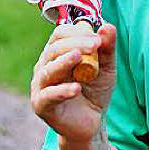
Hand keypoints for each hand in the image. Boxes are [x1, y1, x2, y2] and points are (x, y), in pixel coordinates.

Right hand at [30, 21, 116, 143]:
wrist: (91, 123)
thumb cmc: (95, 90)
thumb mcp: (106, 67)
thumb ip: (107, 48)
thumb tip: (107, 26)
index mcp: (57, 53)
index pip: (60, 34)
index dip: (78, 32)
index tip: (97, 37)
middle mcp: (45, 66)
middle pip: (54, 48)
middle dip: (76, 44)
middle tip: (95, 45)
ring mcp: (41, 85)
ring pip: (48, 70)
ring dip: (64, 62)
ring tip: (78, 57)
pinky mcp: (41, 105)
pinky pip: (49, 96)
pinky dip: (61, 91)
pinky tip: (76, 89)